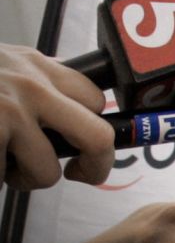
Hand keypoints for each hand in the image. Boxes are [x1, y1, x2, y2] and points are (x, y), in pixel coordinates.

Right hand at [0, 43, 113, 189]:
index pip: (96, 101)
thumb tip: (74, 93)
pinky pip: (4, 179)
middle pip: (98, 137)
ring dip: (24, 179)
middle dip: (96, 167)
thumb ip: (39, 78)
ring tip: (4, 163)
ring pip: (48, 172)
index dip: (94, 129)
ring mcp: (12, 112)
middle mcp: (33, 87)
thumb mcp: (5, 63)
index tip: (87, 147)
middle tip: (80, 174)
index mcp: (39, 67)